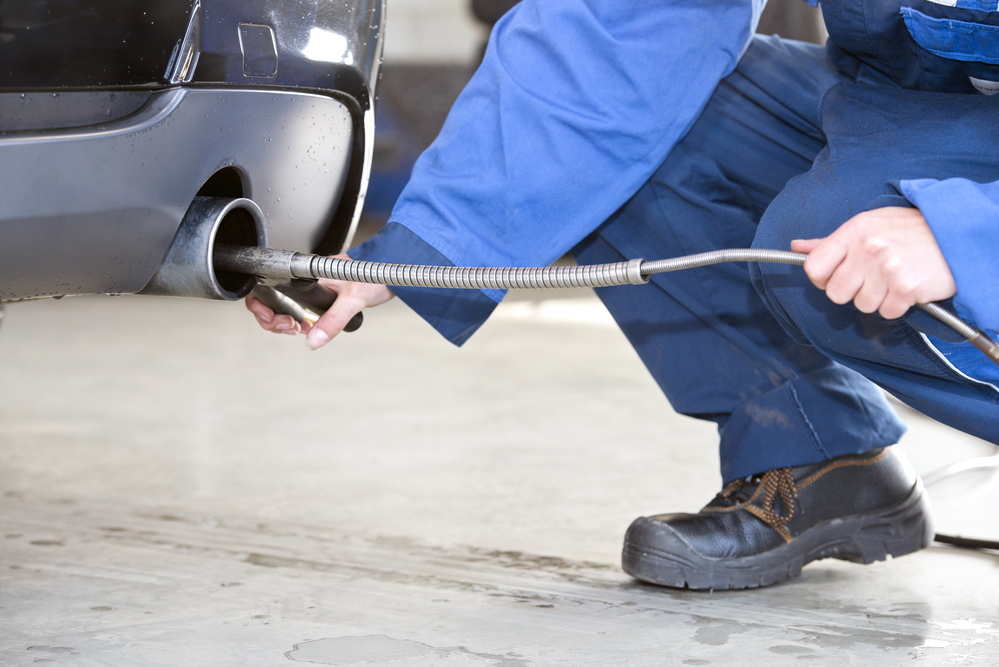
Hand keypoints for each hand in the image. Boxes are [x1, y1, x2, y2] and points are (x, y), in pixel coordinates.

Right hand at [245, 253, 394, 349]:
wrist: (391, 266)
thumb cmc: (374, 271)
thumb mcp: (353, 299)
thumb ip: (333, 320)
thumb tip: (313, 340)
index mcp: (304, 275)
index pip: (267, 289)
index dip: (262, 308)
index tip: (278, 321)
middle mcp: (303, 281)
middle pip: (270, 301)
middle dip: (273, 320)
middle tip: (291, 329)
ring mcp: (310, 289)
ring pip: (283, 307)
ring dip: (285, 322)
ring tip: (298, 329)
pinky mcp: (319, 295)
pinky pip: (299, 309)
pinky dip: (299, 322)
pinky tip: (308, 328)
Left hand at [791, 207, 955, 319]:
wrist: (957, 235)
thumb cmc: (910, 231)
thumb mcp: (868, 225)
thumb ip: (830, 241)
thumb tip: (797, 247)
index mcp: (853, 231)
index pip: (814, 268)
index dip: (822, 278)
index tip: (835, 276)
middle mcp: (868, 248)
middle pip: (835, 293)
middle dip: (851, 291)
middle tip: (872, 278)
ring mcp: (888, 268)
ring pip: (862, 305)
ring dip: (877, 298)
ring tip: (894, 278)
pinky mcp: (907, 288)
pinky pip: (886, 312)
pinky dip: (897, 306)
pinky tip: (907, 287)